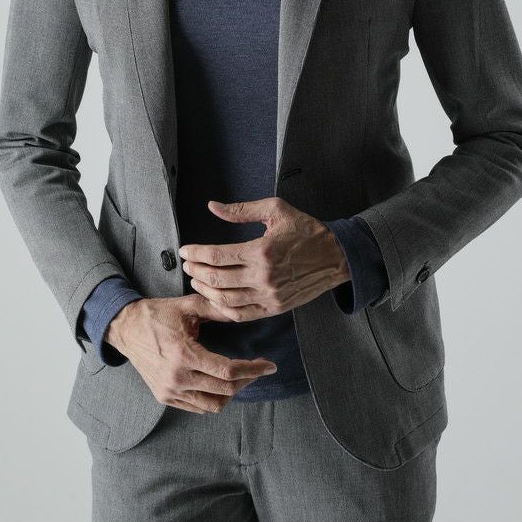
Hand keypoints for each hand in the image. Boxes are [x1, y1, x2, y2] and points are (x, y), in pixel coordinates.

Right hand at [105, 293, 278, 414]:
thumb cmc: (156, 314)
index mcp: (184, 355)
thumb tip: (243, 311)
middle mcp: (177, 378)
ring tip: (241, 377)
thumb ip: (216, 309)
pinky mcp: (165, 397)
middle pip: (224, 391)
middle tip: (258, 368)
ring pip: (212, 405)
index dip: (253, 370)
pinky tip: (220, 382)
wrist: (125, 328)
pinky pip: (197, 407)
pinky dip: (214, 398)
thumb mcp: (187, 306)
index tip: (269, 365)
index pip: (228, 372)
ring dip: (232, 393)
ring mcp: (170, 391)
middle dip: (247, 380)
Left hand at [178, 196, 350, 321]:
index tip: (185, 250)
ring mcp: (269, 296)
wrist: (336, 256)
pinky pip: (241, 315)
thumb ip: (241, 210)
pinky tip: (215, 298)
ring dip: (206, 290)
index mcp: (262, 250)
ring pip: (226, 300)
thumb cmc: (306, 230)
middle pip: (216, 279)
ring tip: (197, 279)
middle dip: (195, 271)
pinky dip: (223, 309)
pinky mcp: (275, 308)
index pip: (216, 255)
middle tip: (187, 264)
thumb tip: (213, 207)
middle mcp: (263, 277)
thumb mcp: (276, 210)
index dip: (195, 253)